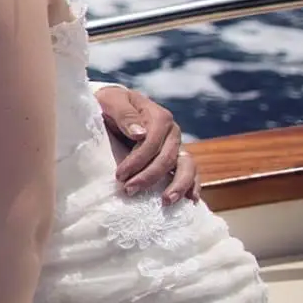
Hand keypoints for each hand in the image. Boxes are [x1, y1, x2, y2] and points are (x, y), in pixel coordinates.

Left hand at [95, 84, 200, 205]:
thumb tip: (140, 134)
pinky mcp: (176, 158)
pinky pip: (190, 172)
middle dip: (149, 176)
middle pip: (167, 158)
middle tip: (129, 190)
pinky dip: (192, 185)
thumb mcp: (111, 101)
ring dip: (178, 185)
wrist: (113, 108)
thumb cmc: (110, 104)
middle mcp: (172, 132)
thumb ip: (124, 114)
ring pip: (186, 166)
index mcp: (158, 117)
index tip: (119, 175)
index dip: (137, 160)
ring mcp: (176, 146)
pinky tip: (190, 200)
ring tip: (166, 200)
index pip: (152, 142)